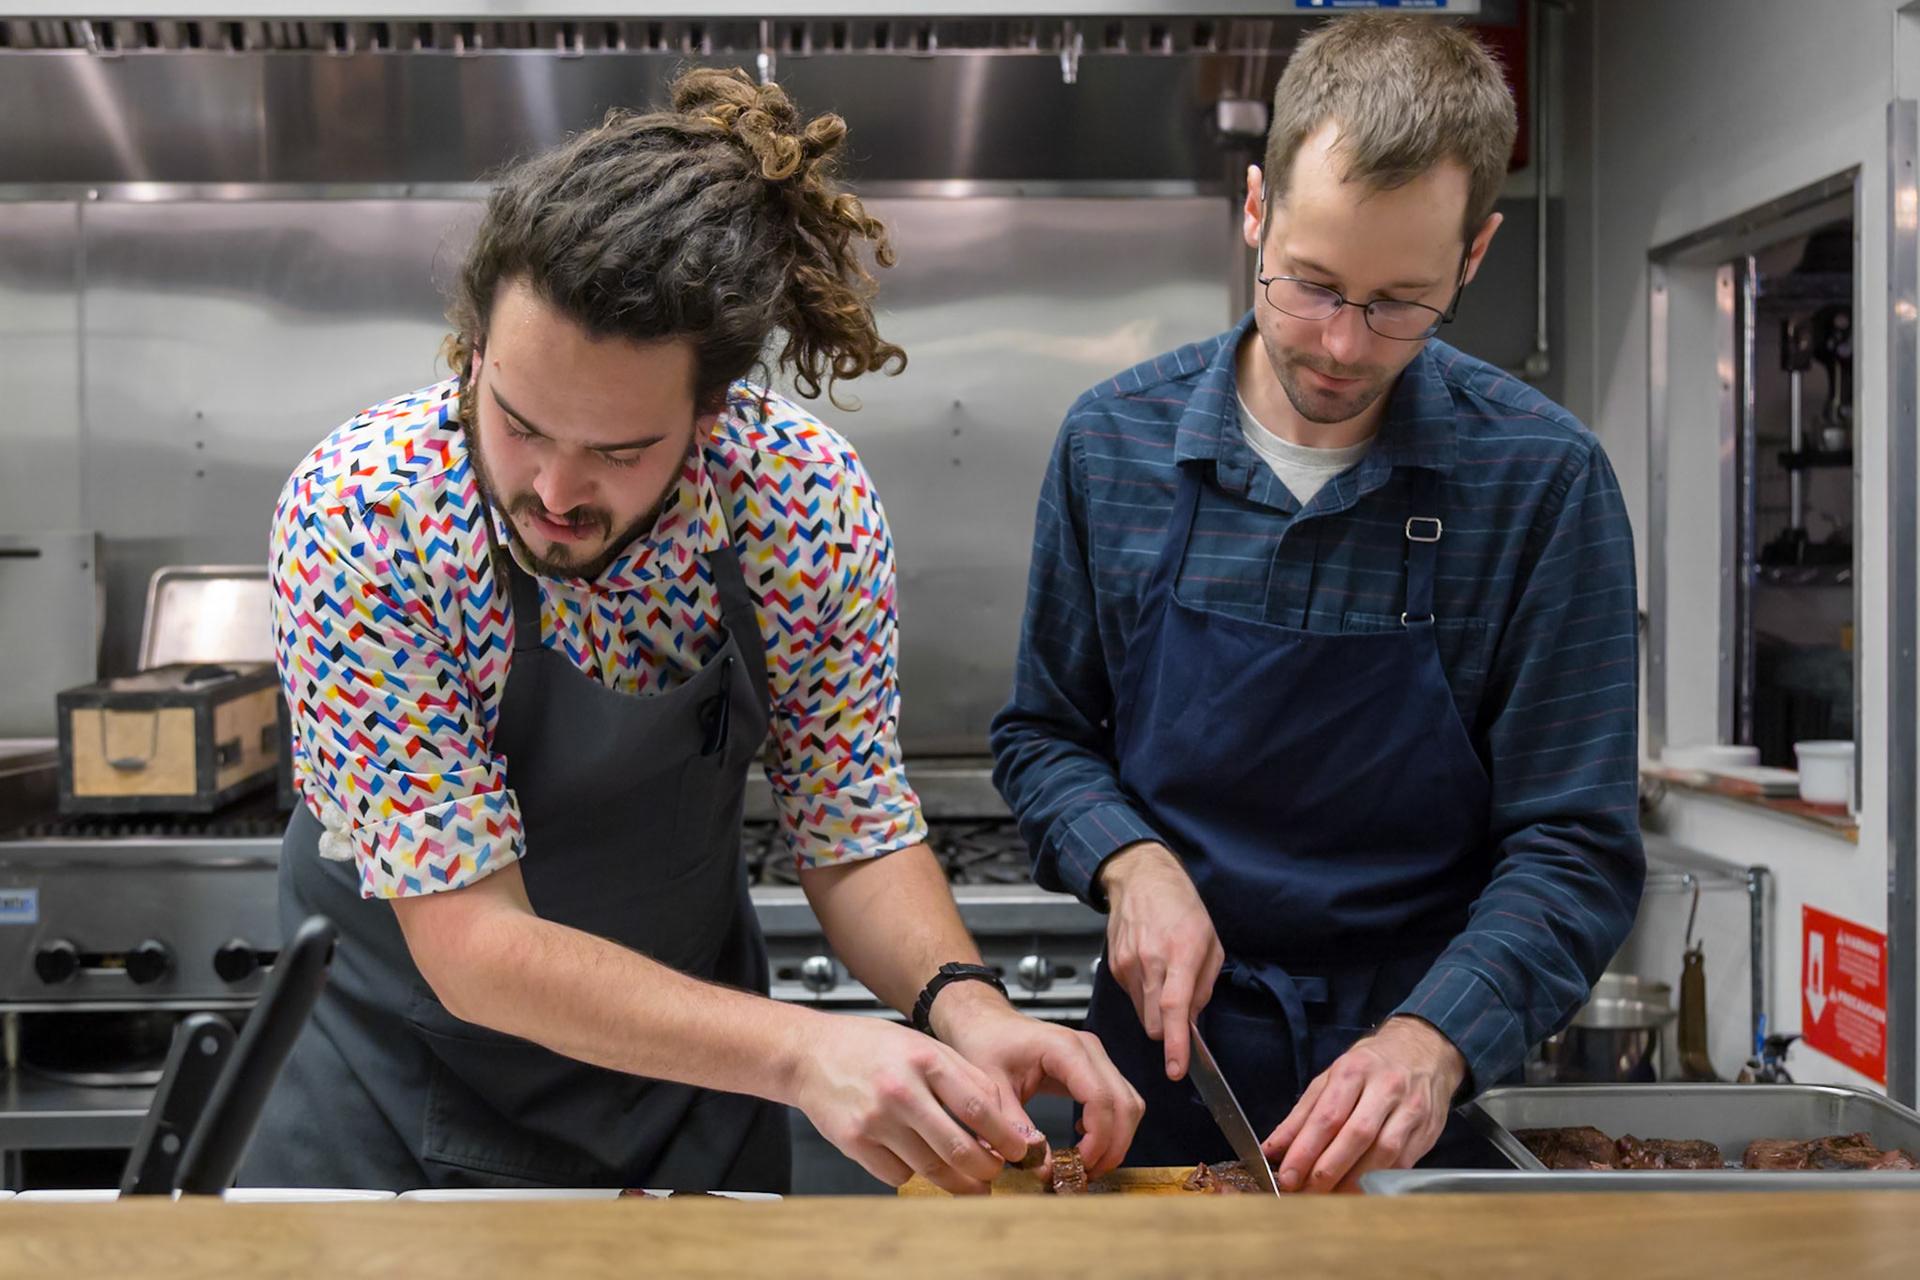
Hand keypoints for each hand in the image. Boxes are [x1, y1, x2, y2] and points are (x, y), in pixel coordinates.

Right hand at [789, 1010, 1039, 1194]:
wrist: (810, 1054)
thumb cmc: (870, 1048)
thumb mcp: (921, 1045)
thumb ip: (962, 1074)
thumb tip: (1000, 1116)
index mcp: (923, 1058)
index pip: (977, 1105)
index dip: (1005, 1135)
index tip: (1019, 1150)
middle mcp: (900, 1089)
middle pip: (957, 1146)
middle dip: (986, 1169)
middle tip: (997, 1174)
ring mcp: (875, 1119)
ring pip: (930, 1168)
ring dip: (957, 1183)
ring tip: (971, 1185)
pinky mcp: (853, 1143)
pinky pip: (897, 1175)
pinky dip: (913, 1175)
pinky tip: (917, 1162)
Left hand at [930, 980, 1144, 1176]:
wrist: (985, 1023)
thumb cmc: (985, 1044)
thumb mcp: (991, 1088)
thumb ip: (1015, 1127)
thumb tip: (1044, 1168)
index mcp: (1064, 1048)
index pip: (1101, 1098)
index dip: (1098, 1139)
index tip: (1079, 1165)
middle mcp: (1088, 1049)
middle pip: (1124, 1104)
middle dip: (1112, 1146)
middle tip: (1086, 1173)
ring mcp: (1096, 1056)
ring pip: (1129, 1104)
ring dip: (1116, 1140)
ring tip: (1086, 1164)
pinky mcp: (1094, 1068)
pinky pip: (1119, 1101)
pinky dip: (1112, 1127)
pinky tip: (1085, 1141)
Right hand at [1099, 842, 1225, 1080]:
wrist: (1141, 879)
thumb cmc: (1181, 906)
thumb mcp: (1211, 943)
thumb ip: (1204, 986)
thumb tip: (1192, 1020)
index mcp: (1181, 952)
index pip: (1175, 1006)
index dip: (1175, 1043)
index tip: (1176, 1069)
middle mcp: (1151, 960)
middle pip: (1155, 1022)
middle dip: (1168, 1029)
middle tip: (1182, 1011)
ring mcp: (1128, 964)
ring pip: (1143, 1014)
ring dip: (1157, 1011)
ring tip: (1166, 978)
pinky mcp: (1116, 967)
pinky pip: (1133, 998)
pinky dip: (1145, 995)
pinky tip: (1151, 969)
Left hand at [1260, 1015, 1465, 1192]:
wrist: (1425, 1050)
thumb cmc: (1369, 1066)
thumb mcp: (1330, 1078)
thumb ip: (1301, 1116)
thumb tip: (1273, 1150)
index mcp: (1354, 1070)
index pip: (1327, 1115)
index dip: (1305, 1150)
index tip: (1287, 1176)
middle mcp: (1385, 1087)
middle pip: (1356, 1135)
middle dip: (1327, 1170)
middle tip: (1305, 1193)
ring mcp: (1411, 1109)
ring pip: (1383, 1153)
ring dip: (1353, 1181)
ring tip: (1329, 1198)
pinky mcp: (1428, 1130)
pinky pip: (1402, 1163)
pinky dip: (1378, 1182)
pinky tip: (1359, 1190)